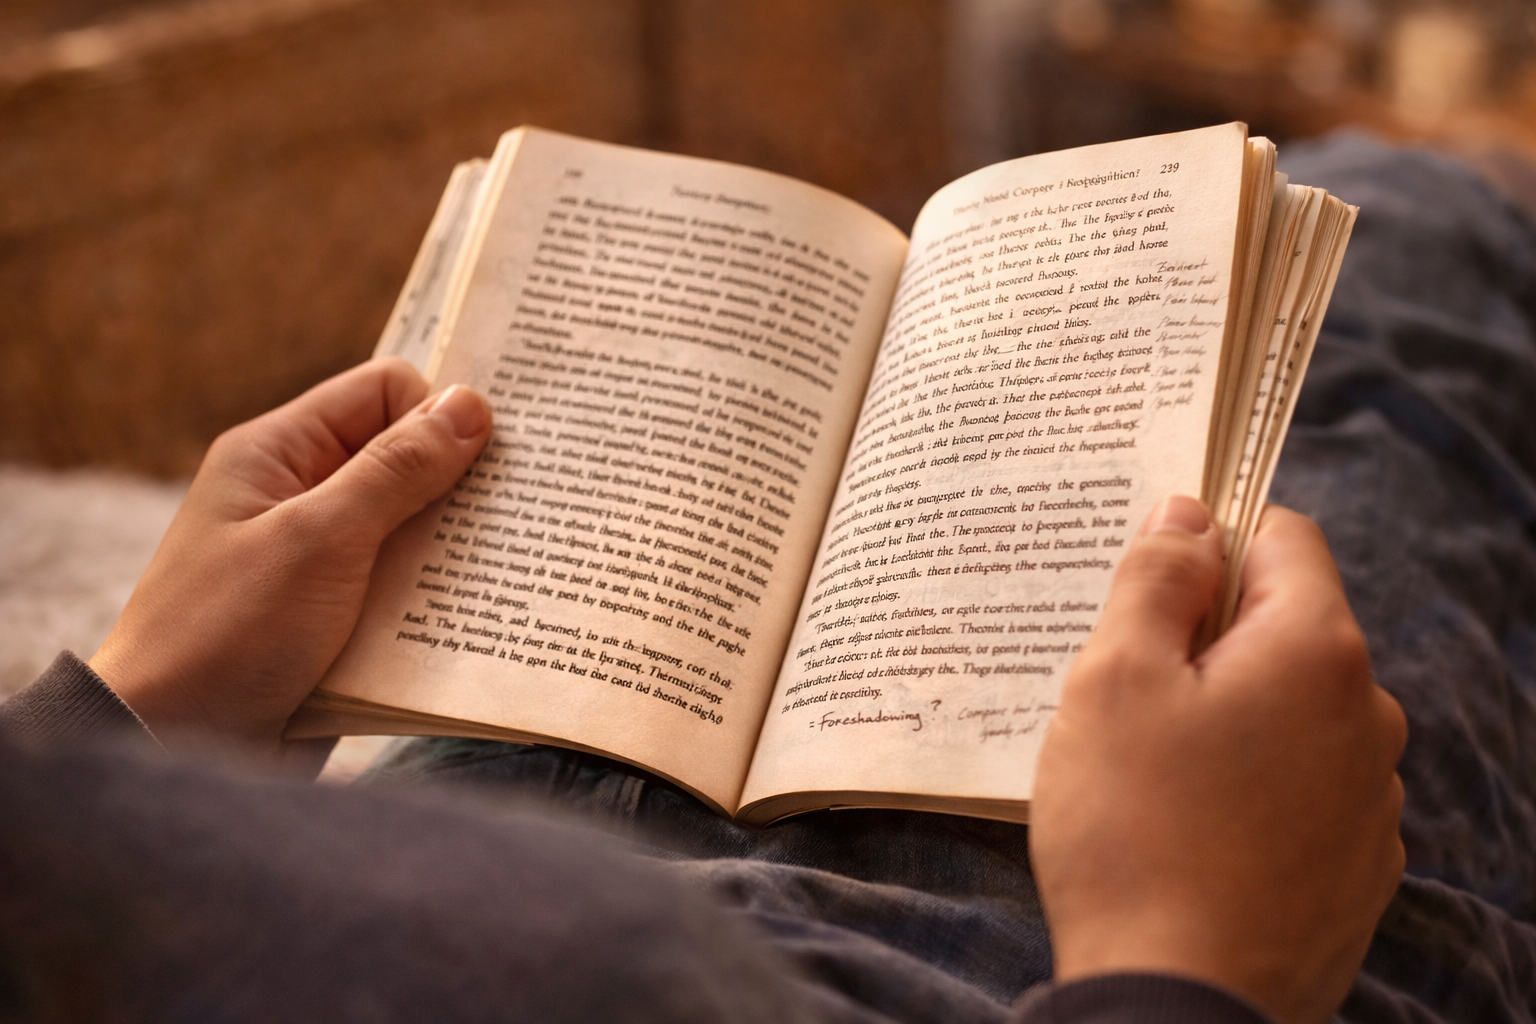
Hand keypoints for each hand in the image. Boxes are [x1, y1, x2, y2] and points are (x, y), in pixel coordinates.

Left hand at [90, 358, 491, 757]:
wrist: (171, 750)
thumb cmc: (227, 635)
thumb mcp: (319, 540)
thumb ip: (396, 470)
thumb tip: (469, 405)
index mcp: (278, 453)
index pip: (383, 391)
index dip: (437, 416)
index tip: (488, 463)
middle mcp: (299, 496)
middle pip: (406, 458)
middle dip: (459, 485)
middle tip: (512, 516)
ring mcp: (320, 560)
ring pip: (414, 528)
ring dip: (451, 549)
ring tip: (498, 571)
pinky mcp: (338, 618)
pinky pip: (405, 588)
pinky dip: (436, 599)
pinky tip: (472, 618)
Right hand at [1030, 497, 1405, 1023]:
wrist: (1175, 1000)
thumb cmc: (1132, 830)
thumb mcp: (1114, 679)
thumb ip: (1155, 579)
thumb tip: (1187, 514)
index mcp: (1316, 651)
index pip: (1282, 535)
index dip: (1209, 539)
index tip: (1149, 583)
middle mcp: (1369, 716)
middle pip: (1285, 627)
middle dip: (1208, 637)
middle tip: (1127, 691)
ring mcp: (1372, 798)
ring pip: (1292, 710)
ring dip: (1230, 715)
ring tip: (1150, 772)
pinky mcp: (1357, 866)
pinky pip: (1303, 786)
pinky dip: (1252, 784)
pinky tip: (1190, 827)